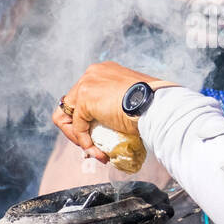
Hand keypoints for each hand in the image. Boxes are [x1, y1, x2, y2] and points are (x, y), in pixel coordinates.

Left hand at [52, 61, 177, 161]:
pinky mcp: (85, 98)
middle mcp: (92, 73)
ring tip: (93, 152)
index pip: (84, 96)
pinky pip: (77, 126)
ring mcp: (86, 84)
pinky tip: (98, 152)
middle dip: (80, 129)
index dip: (88, 119)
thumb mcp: (131, 101)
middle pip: (71, 104)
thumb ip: (117, 104)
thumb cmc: (153, 106)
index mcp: (104, 72)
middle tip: (93, 146)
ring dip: (78, 137)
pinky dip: (84, 142)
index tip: (99, 135)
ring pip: (67, 115)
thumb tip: (113, 121)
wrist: (156, 106)